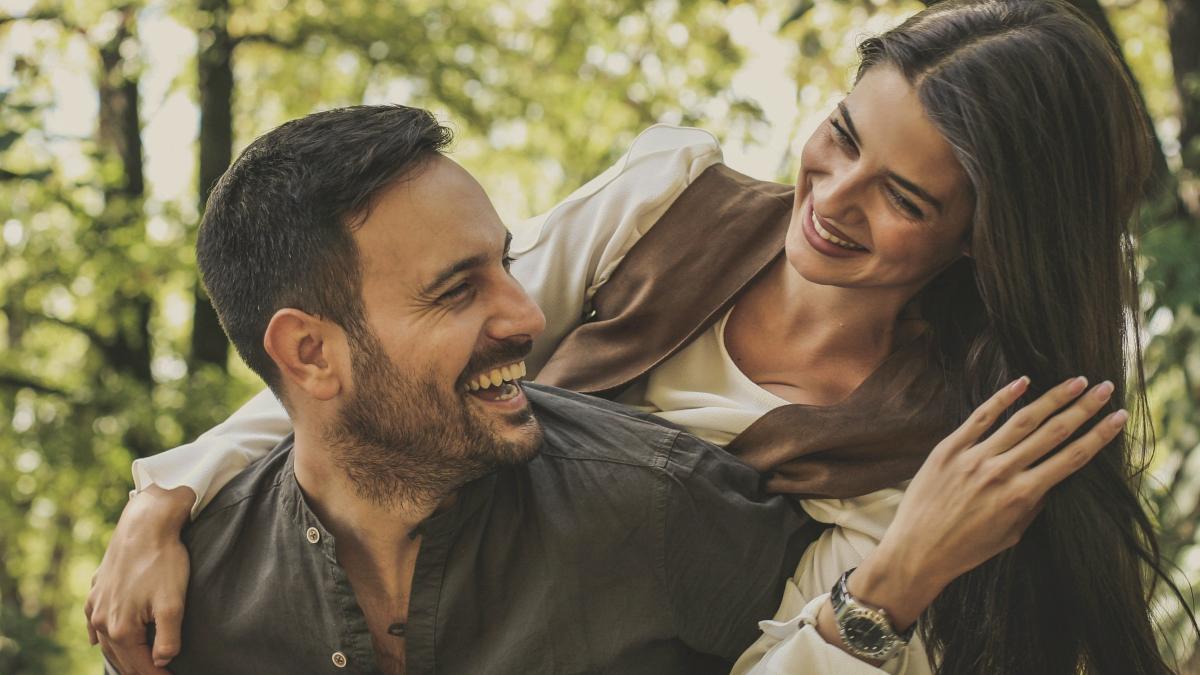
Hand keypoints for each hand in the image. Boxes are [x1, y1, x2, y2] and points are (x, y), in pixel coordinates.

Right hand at [85, 484, 194, 673]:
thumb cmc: (163, 561)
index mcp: (121, 628)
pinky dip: (101, 636)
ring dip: (122, 656)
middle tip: (160, 673)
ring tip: (139, 664)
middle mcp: (102, 621)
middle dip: (140, 670)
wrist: (145, 525)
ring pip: (107, 643)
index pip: (140, 666)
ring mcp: (95, 605)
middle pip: (121, 658)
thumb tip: (161, 662)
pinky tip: (99, 641)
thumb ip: (168, 638)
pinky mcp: (95, 591)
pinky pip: (94, 623)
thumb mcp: (173, 603)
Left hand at [846, 375, 1125, 631]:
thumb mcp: (1013, 532)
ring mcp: (974, 457)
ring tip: (1075, 381)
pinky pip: (980, 417)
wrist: (917, 550)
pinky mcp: (949, 448)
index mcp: (1022, 496)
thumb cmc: (968, 548)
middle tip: (1106, 387)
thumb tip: (1056, 475)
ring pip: (1022, 419)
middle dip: (1084, 408)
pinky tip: (1023, 381)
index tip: (1119, 416)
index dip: (1099, 436)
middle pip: (1053, 432)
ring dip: (1052, 397)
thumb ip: (1035, 502)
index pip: (1071, 458)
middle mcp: (1002, 472)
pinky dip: (1003, 397)